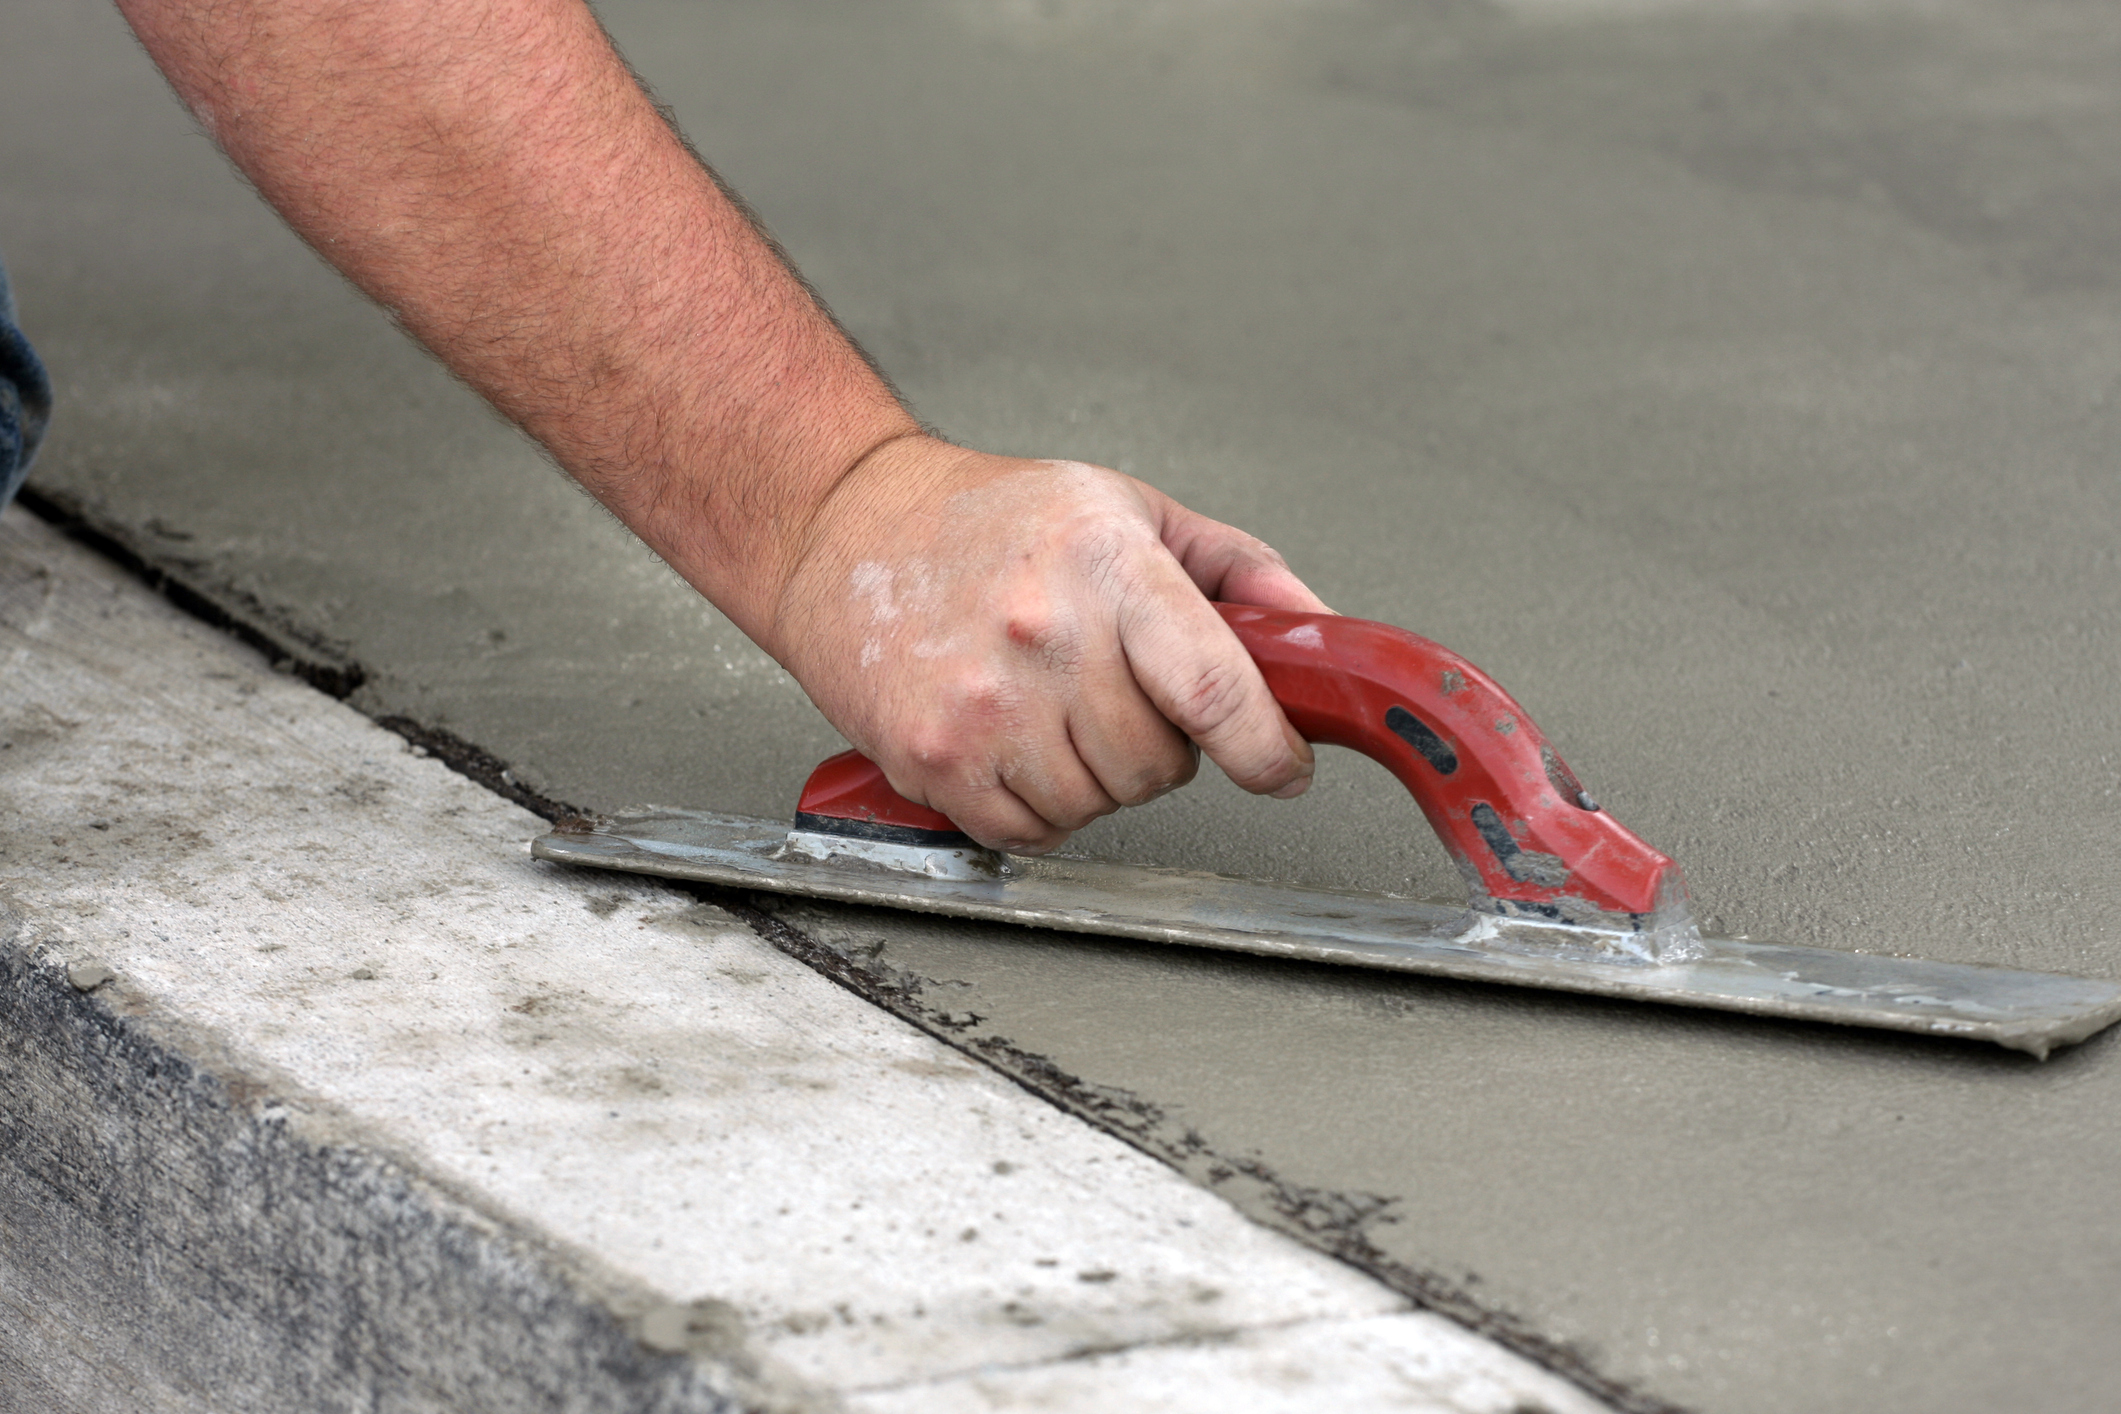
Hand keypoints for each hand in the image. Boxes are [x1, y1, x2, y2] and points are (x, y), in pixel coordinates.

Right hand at [764, 437, 1329, 852]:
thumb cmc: (989, 518)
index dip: (1267, 748)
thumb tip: (1316, 634)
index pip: (1214, 689)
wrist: (848, 524)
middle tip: (1116, 695)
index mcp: (1106, 566)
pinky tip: (1013, 738)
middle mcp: (1043, 635)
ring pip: (1099, 805)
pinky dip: (1038, 804)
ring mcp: (983, 705)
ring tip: (1053, 706)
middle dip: (1159, 745)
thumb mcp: (1130, 509)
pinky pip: (1032, 831)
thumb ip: (1239, 570)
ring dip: (1096, 776)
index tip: (1283, 766)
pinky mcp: (935, 759)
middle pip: (1159, 765)